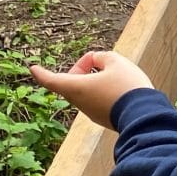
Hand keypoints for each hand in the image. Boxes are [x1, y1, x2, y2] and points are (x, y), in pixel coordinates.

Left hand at [32, 49, 154, 126]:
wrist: (144, 115)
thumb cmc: (126, 85)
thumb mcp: (116, 61)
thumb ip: (102, 57)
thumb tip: (98, 62)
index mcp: (77, 88)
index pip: (52, 80)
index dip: (41, 73)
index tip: (33, 68)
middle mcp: (80, 103)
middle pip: (71, 82)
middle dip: (81, 68)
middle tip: (96, 59)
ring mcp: (91, 113)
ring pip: (85, 91)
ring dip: (92, 78)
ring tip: (113, 71)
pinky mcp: (103, 118)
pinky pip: (96, 100)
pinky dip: (101, 89)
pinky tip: (118, 85)